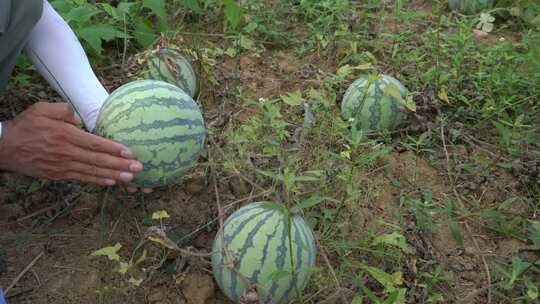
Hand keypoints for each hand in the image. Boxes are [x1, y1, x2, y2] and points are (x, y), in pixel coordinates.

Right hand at [0, 102, 149, 189]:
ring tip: (130, 178)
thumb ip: (63, 110)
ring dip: (113, 175)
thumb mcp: (42, 109)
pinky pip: (81, 178)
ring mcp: (62, 166)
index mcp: (64, 135)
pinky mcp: (58, 175)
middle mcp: (66, 153)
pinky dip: (97, 180)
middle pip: (98, 160)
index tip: (129, 152)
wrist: (4, 147)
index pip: (94, 143)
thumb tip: (79, 118)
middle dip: (120, 165)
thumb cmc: (26, 126)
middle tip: (138, 168)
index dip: (113, 149)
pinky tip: (110, 182)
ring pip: (92, 172)